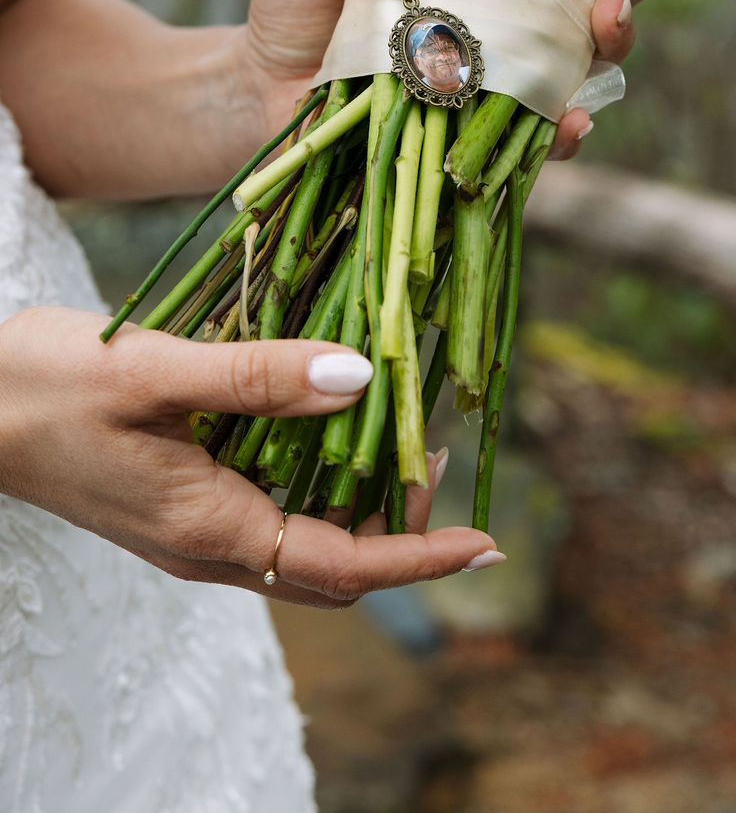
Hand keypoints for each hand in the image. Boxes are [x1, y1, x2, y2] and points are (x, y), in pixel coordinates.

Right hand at [0, 308, 498, 607]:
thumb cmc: (47, 387)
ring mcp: (194, 527)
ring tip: (405, 434)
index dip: (420, 556)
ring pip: (304, 540)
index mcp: (210, 527)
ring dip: (361, 501)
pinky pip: (270, 509)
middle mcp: (210, 544)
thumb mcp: (156, 371)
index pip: (342, 565)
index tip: (486, 541)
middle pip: (333, 566)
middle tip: (442, 456)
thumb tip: (362, 380)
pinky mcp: (181, 500)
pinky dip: (317, 477)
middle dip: (401, 530)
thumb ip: (260, 376)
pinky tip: (328, 417)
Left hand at [240, 0, 666, 157]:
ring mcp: (503, 82)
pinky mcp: (484, 140)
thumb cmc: (297, 3)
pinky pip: (541, 140)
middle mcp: (509, 19)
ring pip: (587, 66)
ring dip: (612, 45)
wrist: (261, 90)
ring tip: (607, 25)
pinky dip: (565, 130)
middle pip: (599, 1)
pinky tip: (570, 117)